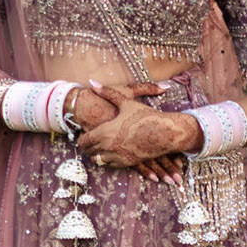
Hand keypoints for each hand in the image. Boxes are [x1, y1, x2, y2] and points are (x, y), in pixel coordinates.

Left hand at [76, 82, 199, 174]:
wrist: (165, 133)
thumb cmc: (145, 115)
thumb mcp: (126, 102)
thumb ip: (107, 92)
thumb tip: (92, 81)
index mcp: (105, 132)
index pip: (84, 141)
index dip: (81, 139)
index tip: (82, 135)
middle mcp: (109, 146)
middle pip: (89, 152)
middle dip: (87, 148)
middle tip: (87, 143)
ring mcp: (118, 156)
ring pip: (98, 161)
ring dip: (96, 155)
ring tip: (98, 149)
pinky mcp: (127, 163)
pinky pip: (111, 165)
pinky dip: (107, 161)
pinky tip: (110, 154)